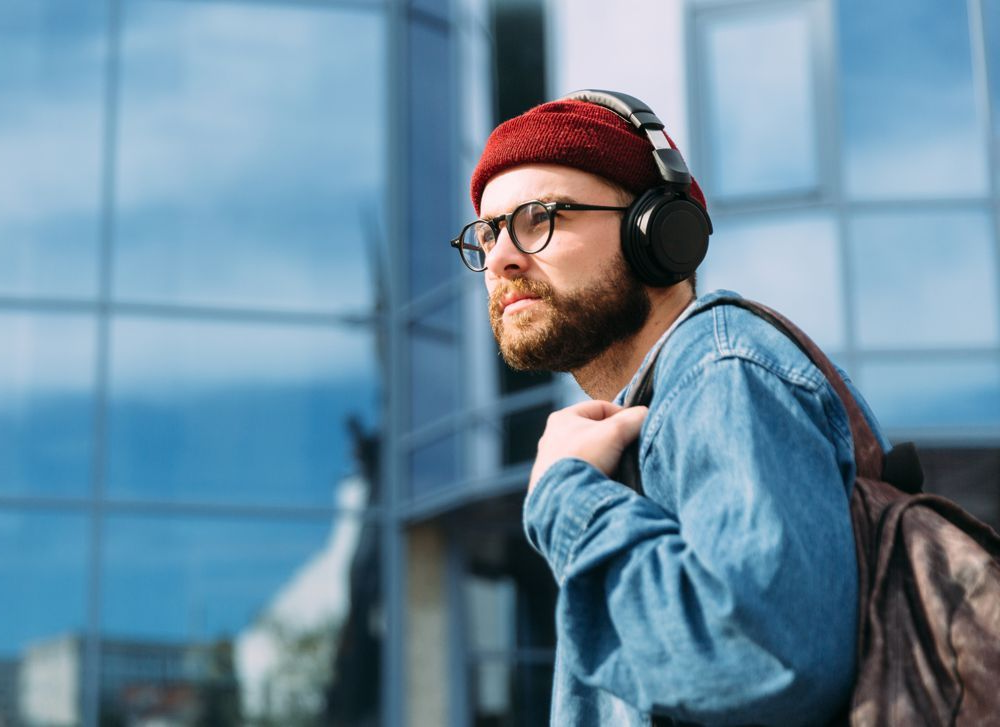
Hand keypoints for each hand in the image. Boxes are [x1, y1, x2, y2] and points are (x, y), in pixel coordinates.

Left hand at [528, 401, 648, 492]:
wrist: (565, 500)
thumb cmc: (584, 459)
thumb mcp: (615, 432)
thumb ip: (634, 418)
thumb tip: (646, 415)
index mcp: (562, 418)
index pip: (601, 407)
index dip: (622, 415)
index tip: (635, 428)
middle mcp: (553, 437)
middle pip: (595, 431)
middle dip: (614, 439)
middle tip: (627, 448)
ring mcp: (552, 460)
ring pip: (590, 452)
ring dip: (605, 457)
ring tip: (617, 466)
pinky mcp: (555, 481)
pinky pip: (582, 471)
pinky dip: (596, 472)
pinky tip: (605, 479)